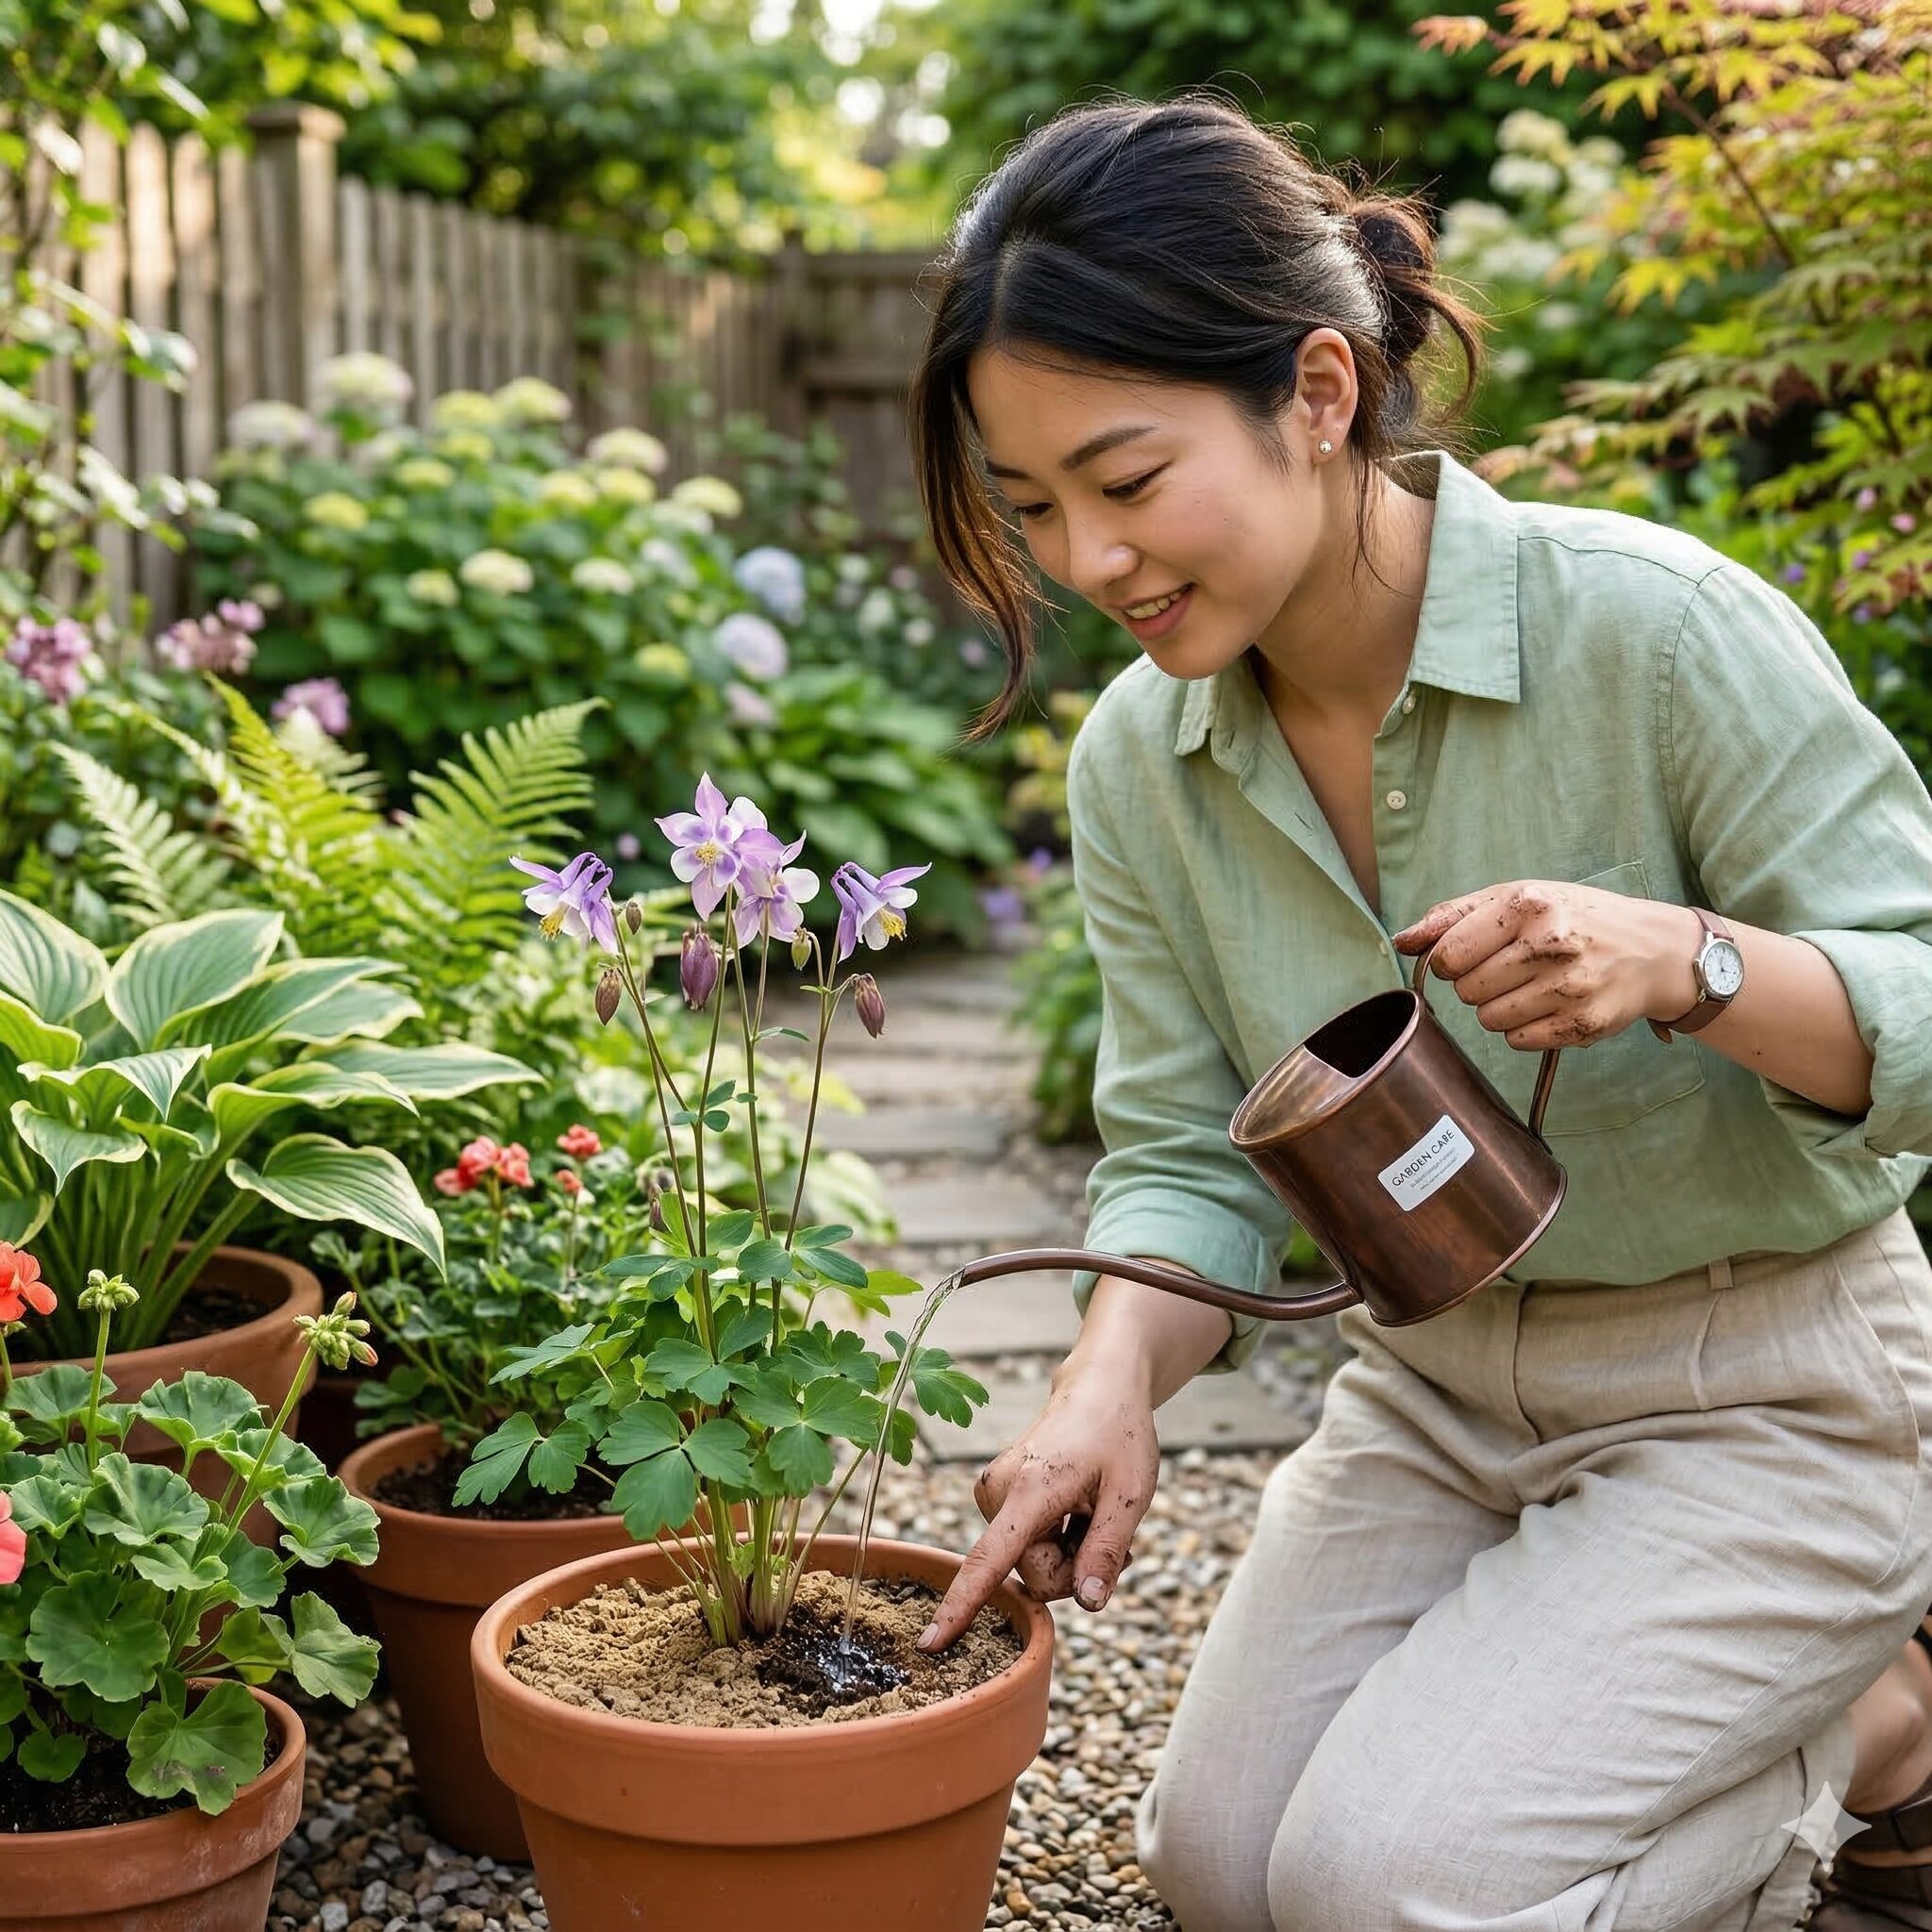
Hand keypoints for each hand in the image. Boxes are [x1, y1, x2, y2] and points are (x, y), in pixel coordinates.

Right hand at [916, 1363, 1159, 1653]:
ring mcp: (992, 1494)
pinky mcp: (995, 1498)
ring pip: (1030, 1565)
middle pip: (1032, 1576)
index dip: (962, 1605)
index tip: (930, 1643)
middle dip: (1075, 1569)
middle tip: (1106, 1527)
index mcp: (1028, 1491)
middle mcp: (996, 1492)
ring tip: (1092, 1509)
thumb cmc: (1119, 1434)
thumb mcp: (1131, 1495)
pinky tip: (1078, 1509)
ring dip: (1069, 1552)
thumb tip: (1088, 1605)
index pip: (988, 1560)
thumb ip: (1106, 1552)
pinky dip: (1058, 1540)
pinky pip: (1026, 1547)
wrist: (1100, 1389)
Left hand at [1389, 880, 1700, 1050]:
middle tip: (1509, 970)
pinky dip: (1524, 1029)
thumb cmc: (1575, 918)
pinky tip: (1548, 1006)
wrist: (1653, 950)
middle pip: (1466, 990)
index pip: (1448, 954)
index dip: (1448, 962)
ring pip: (1489, 1020)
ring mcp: (1570, 987)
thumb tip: (1402, 940)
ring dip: (1499, 1008)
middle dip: (1477, 984)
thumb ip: (1453, 916)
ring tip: (1531, 987)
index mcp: (1528, 905)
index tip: (1468, 957)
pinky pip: (1518, 1040)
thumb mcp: (1517, 897)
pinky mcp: (1584, 1023)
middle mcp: (1550, 944)